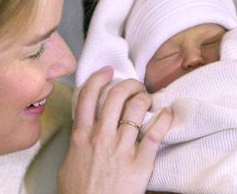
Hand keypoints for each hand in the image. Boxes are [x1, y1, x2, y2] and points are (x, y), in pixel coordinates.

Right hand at [58, 66, 172, 193]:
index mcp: (82, 136)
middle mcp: (101, 136)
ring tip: (148, 98)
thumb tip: (84, 131)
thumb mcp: (69, 165)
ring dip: (145, 98)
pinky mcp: (141, 160)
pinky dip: (164, 118)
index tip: (108, 71)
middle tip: (135, 85)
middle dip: (128, 84)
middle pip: (116, 96)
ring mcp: (122, 148)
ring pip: (136, 108)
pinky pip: (156, 132)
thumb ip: (77, 143)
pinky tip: (167, 112)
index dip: (98, 78)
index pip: (88, 96)